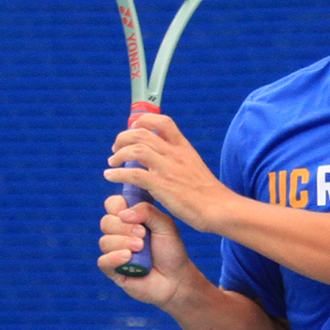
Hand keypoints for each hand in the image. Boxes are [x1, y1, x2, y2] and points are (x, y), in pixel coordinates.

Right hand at [97, 193, 198, 305]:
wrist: (176, 279)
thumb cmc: (171, 251)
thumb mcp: (165, 225)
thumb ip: (147, 211)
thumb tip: (123, 214)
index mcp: (130, 219)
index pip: (112, 204)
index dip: (117, 205)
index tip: (130, 213)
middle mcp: (119, 234)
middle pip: (106, 222)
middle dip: (124, 227)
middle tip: (143, 235)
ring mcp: (115, 253)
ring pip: (104, 242)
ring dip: (123, 243)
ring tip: (141, 248)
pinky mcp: (113, 271)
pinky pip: (103, 262)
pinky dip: (114, 258)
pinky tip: (128, 258)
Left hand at [104, 114, 232, 231]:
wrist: (220, 209)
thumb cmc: (209, 195)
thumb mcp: (195, 168)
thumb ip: (179, 161)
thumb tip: (164, 162)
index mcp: (183, 148)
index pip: (162, 121)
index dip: (143, 121)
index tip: (133, 128)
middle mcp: (174, 153)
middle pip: (142, 133)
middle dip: (123, 138)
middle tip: (116, 149)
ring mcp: (168, 168)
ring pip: (135, 149)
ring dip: (118, 154)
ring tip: (112, 163)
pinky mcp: (162, 185)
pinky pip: (133, 174)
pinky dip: (117, 173)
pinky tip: (110, 176)